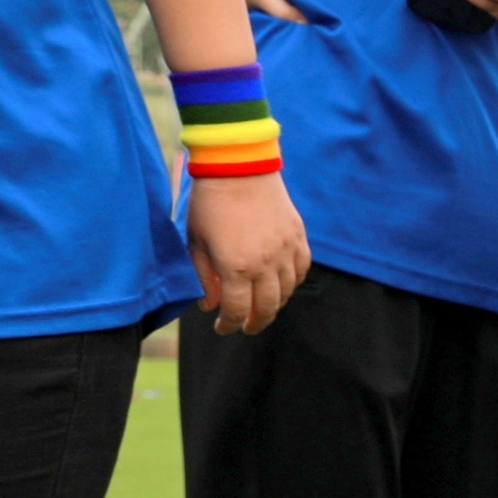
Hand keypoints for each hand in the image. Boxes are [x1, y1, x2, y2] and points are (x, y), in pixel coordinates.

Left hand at [185, 172, 308, 334]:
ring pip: (287, 292)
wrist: (239, 168)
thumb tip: (209, 304)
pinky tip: (282, 284)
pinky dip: (292, 282)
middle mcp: (266, 265)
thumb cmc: (210, 204)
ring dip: (274, 304)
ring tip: (263, 307)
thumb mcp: (196, 242)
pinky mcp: (298, 238)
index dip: (229, 325)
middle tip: (246, 327)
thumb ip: (203, 277)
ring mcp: (286, 252)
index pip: (238, 311)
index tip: (222, 329)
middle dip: (255, 323)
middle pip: (267, 308)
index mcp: (236, 267)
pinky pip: (301, 270)